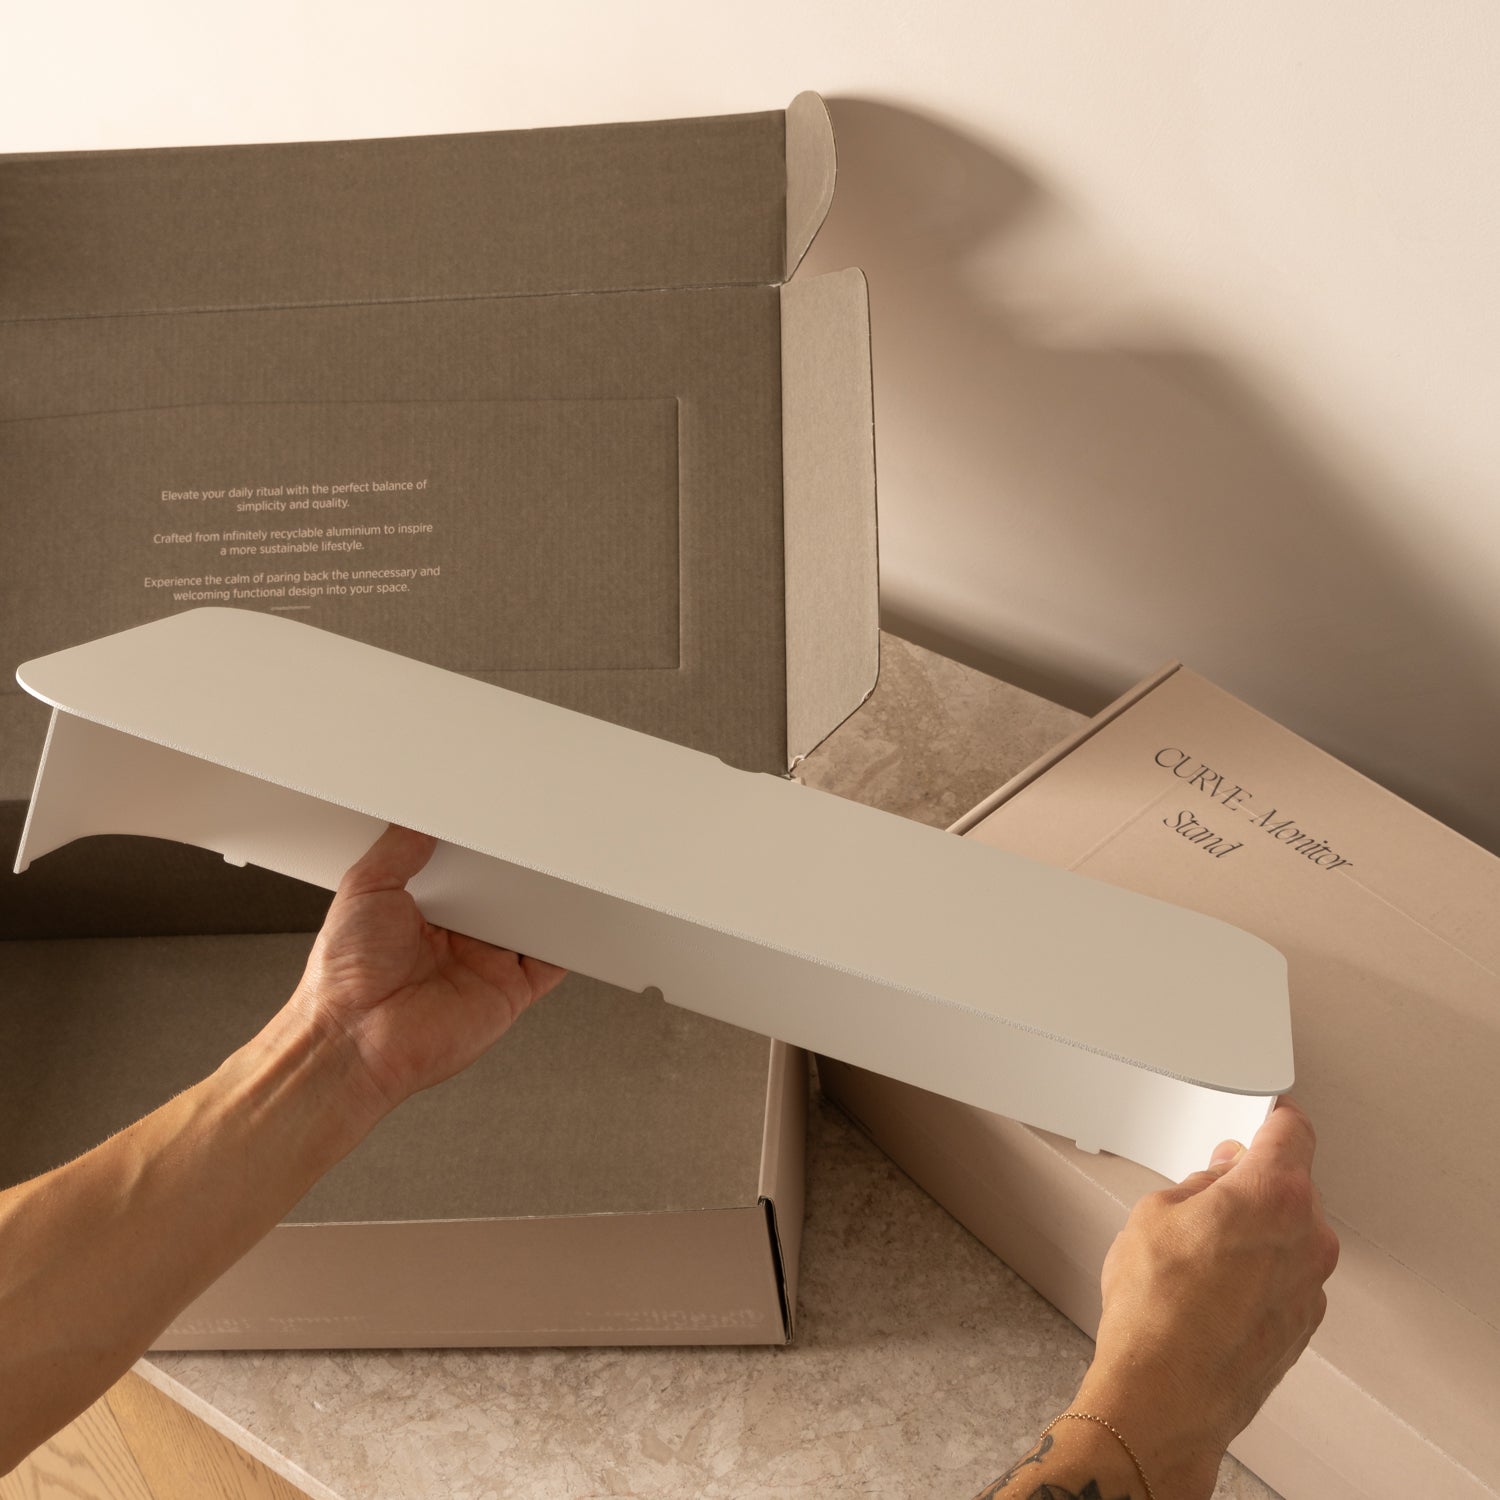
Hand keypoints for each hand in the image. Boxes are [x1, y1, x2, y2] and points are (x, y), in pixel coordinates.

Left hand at [289, 824, 567, 1119]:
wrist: (355, 1040)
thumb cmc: (342, 979)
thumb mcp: (363, 889)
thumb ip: (398, 850)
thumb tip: (419, 818)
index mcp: (424, 914)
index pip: (466, 871)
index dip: (481, 849)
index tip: (494, 822)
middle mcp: (457, 941)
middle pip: (503, 895)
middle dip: (518, 869)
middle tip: (531, 837)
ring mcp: (485, 967)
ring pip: (531, 924)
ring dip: (546, 901)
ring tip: (561, 864)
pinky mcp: (509, 993)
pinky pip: (550, 964)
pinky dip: (566, 944)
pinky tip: (573, 918)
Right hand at [1073, 1097, 1339, 1497]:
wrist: (1165, 1395)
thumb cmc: (1156, 1312)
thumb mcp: (1153, 1214)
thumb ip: (1198, 1185)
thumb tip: (1217, 1181)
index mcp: (1273, 1194)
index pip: (1292, 1130)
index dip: (1273, 1116)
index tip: (1264, 1114)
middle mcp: (1307, 1237)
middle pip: (1293, 1182)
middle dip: (1253, 1180)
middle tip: (1208, 1190)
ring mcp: (1311, 1284)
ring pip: (1290, 1231)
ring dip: (1256, 1230)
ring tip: (1200, 1252)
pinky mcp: (1305, 1322)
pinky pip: (1287, 1274)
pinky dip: (1260, 1271)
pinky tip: (1212, 1287)